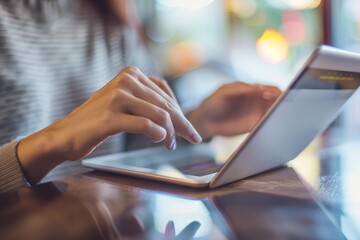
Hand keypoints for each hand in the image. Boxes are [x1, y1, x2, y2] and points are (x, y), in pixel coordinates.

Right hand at [17, 66, 201, 183]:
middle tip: (190, 139)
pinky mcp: (111, 117)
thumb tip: (177, 112)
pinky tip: (160, 140)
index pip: (165, 94)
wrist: (65, 134)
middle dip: (181, 125)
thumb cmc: (98, 120)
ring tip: (170, 145)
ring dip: (170, 133)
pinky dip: (158, 135)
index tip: (189, 129)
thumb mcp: (124, 101)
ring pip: (159, 115)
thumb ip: (147, 99)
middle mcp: (126, 80)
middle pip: (165, 106)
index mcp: (131, 73)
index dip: (180, 113)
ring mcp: (117, 97)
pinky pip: (145, 126)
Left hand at [187, 82, 280, 138]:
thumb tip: (257, 87)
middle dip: (284, 103)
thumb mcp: (224, 92)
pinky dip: (272, 125)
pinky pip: (266, 125)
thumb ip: (240, 88)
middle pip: (276, 101)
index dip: (278, 92)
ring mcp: (256, 114)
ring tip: (283, 118)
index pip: (270, 89)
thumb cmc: (213, 103)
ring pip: (274, 113)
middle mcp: (257, 101)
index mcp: (253, 90)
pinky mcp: (253, 126)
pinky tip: (275, 127)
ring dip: (280, 114)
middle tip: (288, 108)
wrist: (205, 121)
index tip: (282, 96)